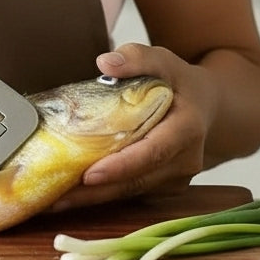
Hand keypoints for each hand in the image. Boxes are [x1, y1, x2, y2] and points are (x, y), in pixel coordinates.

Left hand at [49, 42, 214, 211]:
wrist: (206, 106)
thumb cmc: (179, 81)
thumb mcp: (163, 60)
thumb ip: (137, 58)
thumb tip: (105, 63)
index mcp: (187, 129)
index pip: (153, 151)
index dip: (121, 166)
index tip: (90, 175)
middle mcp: (186, 160)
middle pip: (137, 180)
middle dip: (95, 192)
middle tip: (55, 197)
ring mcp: (177, 178)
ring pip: (131, 191)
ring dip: (92, 198)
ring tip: (53, 200)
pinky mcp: (164, 185)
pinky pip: (130, 191)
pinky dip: (101, 194)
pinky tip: (70, 194)